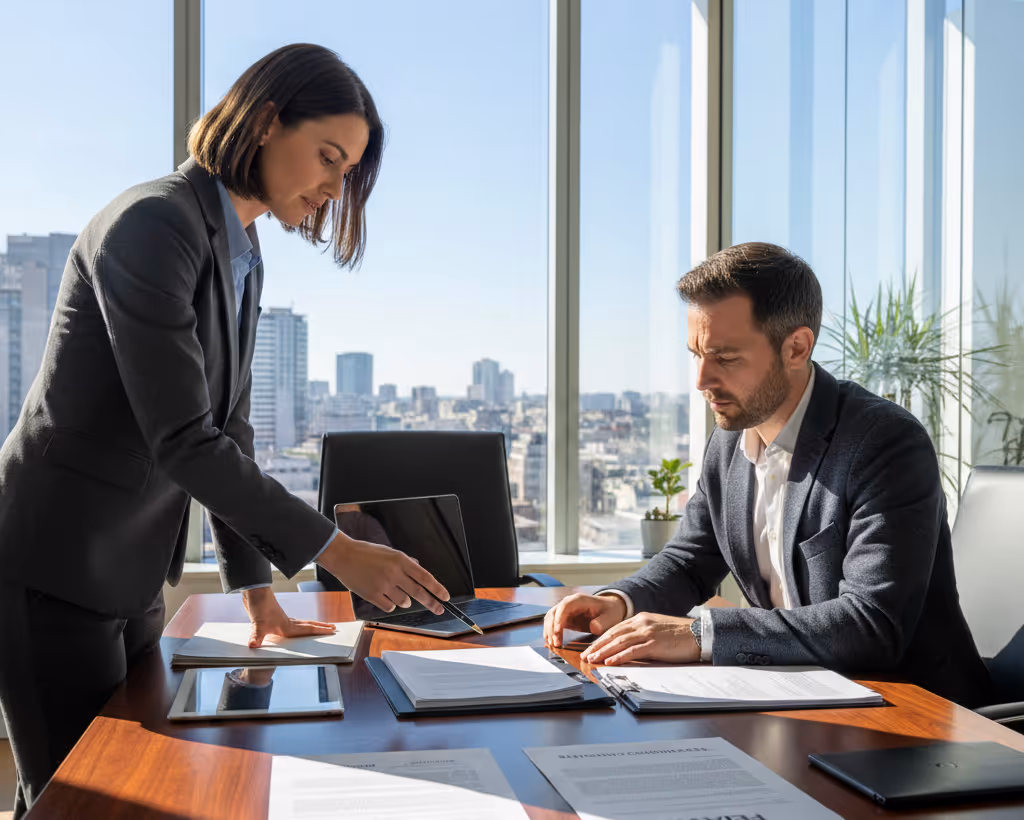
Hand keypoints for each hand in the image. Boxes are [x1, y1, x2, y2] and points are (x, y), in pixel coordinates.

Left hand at [242, 587, 336, 647]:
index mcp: (287, 626)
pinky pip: (293, 623)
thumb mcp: (257, 624)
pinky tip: (294, 627)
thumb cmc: (259, 606)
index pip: (308, 629)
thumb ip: (256, 636)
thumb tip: (253, 645)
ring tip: (320, 627)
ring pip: (302, 623)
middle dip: (321, 627)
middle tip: (333, 628)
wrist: (255, 592)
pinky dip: (299, 625)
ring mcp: (282, 619)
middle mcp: (287, 622)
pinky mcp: (276, 617)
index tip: (332, 630)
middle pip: (308, 625)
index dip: (320, 630)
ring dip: (312, 625)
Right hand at [316, 531, 448, 614]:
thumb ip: (405, 562)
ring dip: (405, 600)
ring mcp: (383, 585)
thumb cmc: (366, 552)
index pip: (425, 577)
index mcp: (400, 560)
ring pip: (404, 601)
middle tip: (439, 609)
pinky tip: (384, 595)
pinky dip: (390, 604)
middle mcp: (394, 573)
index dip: (437, 588)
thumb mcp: (389, 552)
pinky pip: (389, 606)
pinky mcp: (372, 595)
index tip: (445, 596)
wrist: (343, 556)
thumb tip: (419, 570)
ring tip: (396, 591)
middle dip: (431, 602)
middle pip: (418, 592)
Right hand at [544, 593, 626, 647]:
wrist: (610, 609)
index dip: (559, 619)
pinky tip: (552, 643)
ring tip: (552, 645)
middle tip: (555, 644)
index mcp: (579, 600)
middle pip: (554, 613)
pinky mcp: (565, 618)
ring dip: (549, 632)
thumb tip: (592, 627)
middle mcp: (569, 603)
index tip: (557, 633)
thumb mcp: (610, 617)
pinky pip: (554, 624)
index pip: (564, 607)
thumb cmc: (610, 612)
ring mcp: (566, 610)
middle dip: (552, 629)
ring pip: (551, 619)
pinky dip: (551, 633)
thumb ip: (601, 622)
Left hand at [580, 612, 699, 665]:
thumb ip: (641, 634)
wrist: (699, 634)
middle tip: (585, 655)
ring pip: (620, 642)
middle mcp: (642, 623)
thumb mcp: (656, 630)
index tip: (591, 648)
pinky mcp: (655, 643)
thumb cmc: (679, 635)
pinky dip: (620, 656)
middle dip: (597, 646)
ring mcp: (648, 633)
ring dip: (604, 651)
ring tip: (592, 659)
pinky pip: (633, 651)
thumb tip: (626, 647)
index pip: (615, 629)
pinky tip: (610, 662)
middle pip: (613, 635)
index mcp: (641, 618)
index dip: (601, 639)